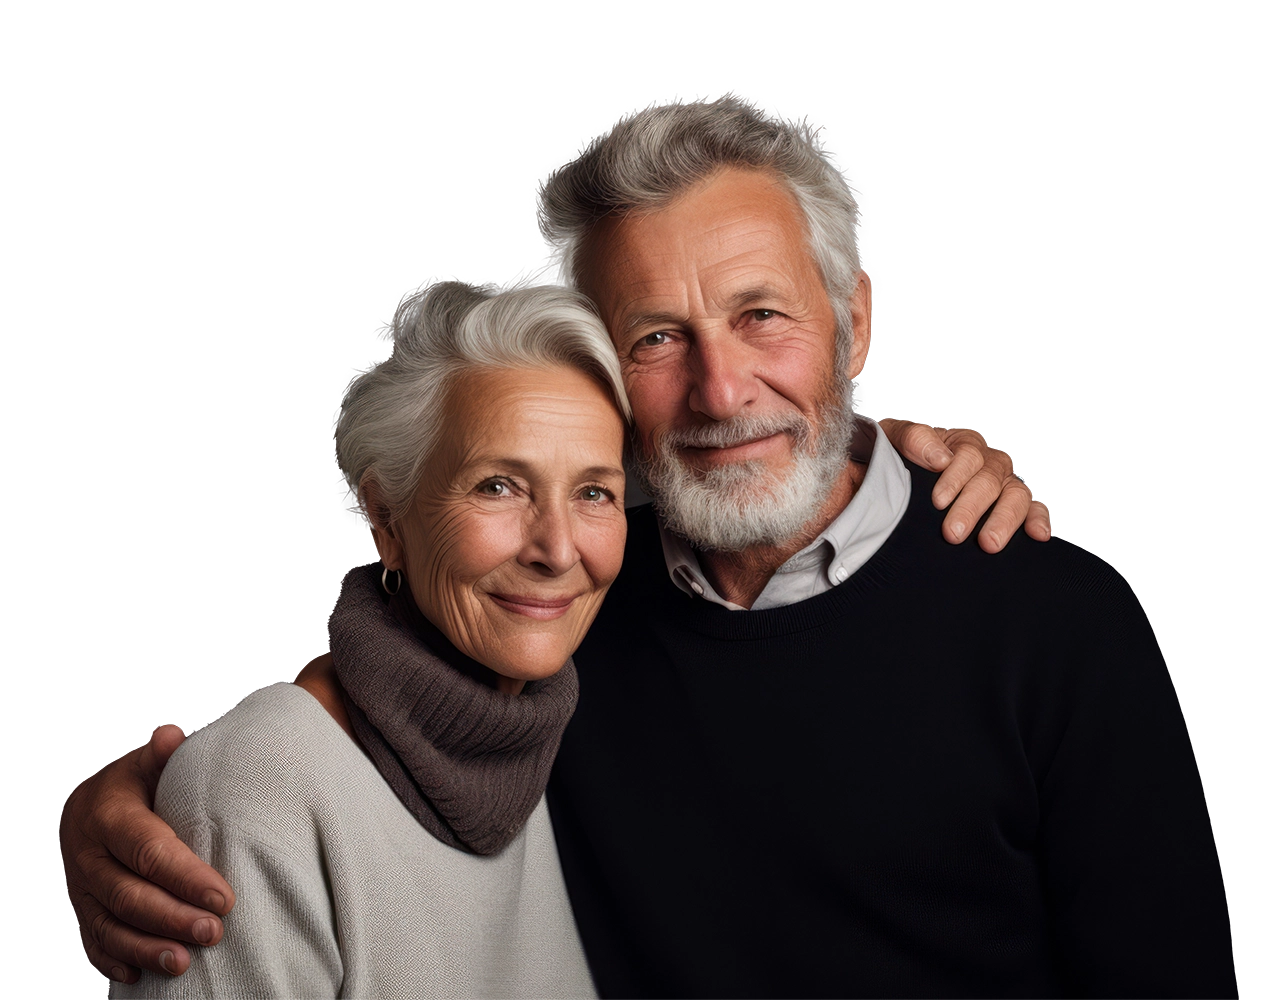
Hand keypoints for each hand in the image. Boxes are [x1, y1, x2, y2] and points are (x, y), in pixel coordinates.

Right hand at [60, 724, 235, 983]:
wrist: (87, 805)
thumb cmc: (133, 783)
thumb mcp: (144, 763)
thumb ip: (162, 753)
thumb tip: (173, 736)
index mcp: (107, 816)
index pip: (148, 851)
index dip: (185, 877)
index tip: (224, 897)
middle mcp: (89, 855)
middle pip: (130, 894)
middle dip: (172, 917)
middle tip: (214, 931)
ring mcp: (81, 887)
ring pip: (110, 925)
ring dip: (147, 947)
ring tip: (185, 962)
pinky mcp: (82, 910)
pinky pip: (94, 941)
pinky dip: (117, 960)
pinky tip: (142, 976)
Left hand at [878, 418, 1051, 551]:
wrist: (897, 477)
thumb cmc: (899, 459)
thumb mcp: (896, 440)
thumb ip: (914, 440)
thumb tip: (939, 459)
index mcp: (963, 444)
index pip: (967, 456)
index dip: (954, 479)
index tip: (937, 501)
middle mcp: (989, 462)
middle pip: (989, 481)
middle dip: (971, 508)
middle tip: (953, 533)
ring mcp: (1004, 485)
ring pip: (1015, 495)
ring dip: (1004, 520)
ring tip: (988, 543)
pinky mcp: (1014, 507)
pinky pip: (1034, 510)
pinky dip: (1038, 520)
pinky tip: (1036, 535)